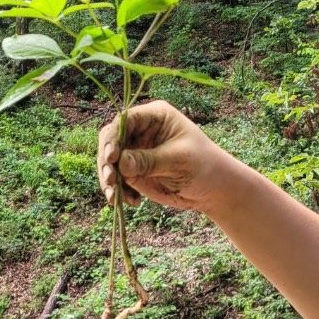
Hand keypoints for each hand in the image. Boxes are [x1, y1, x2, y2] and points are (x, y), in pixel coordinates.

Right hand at [97, 99, 228, 212]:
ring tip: (115, 198)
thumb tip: (120, 162)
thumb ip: (149, 160)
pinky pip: (116, 179)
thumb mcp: (178, 160)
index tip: (112, 157)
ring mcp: (134, 151)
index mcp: (154, 116)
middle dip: (106, 161)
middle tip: (110, 181)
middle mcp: (140, 131)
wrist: (212, 188)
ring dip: (108, 180)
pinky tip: (131, 202)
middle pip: (110, 140)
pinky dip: (118, 191)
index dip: (114, 136)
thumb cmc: (203, 166)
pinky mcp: (133, 171)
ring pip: (108, 162)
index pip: (125, 120)